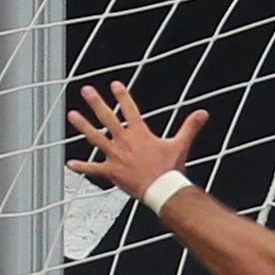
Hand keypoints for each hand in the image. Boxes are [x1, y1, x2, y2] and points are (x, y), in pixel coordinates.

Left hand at [64, 82, 204, 200]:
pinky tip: (70, 163)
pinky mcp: (111, 172)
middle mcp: (125, 141)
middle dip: (96, 102)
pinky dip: (83, 167)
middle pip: (108, 118)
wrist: (162, 190)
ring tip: (72, 114)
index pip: (130, 109)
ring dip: (83, 126)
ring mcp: (116, 156)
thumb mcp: (181, 145)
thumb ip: (190, 127)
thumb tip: (203, 113)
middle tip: (86, 90)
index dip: (123, 96)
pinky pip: (94, 169)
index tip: (115, 84)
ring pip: (95, 138)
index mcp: (140, 134)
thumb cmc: (171, 169)